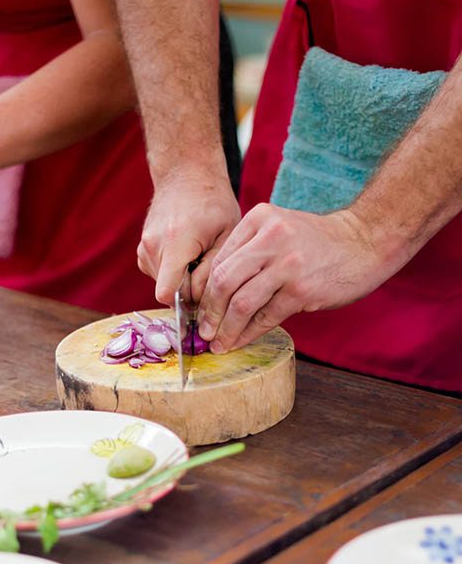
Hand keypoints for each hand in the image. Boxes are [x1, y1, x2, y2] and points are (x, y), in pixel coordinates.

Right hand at [137, 172, 239, 305]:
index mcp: (175, 243)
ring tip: (198, 254)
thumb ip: (213, 270)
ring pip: (164, 284)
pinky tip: (186, 252)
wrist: (186, 175)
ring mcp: (143, 249)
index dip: (188, 302)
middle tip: (208, 266)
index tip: (207, 293)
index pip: (166, 294)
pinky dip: (174, 271)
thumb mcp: (228, 234)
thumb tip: (199, 300)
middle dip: (190, 288)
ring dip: (183, 279)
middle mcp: (153, 247)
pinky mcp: (142, 251)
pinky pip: (159, 275)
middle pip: (169, 291)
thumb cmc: (213, 202)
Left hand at [196, 203, 399, 352]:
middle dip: (209, 312)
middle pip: (223, 282)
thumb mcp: (277, 230)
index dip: (204, 291)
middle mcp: (270, 237)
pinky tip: (241, 341)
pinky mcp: (301, 289)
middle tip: (203, 331)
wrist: (365, 242)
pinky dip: (249, 333)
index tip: (197, 311)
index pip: (219, 261)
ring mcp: (287, 264)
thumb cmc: (315, 243)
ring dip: (226, 329)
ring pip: (241, 303)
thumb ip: (247, 253)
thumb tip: (212, 295)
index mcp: (258, 219)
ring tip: (218, 343)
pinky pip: (266, 317)